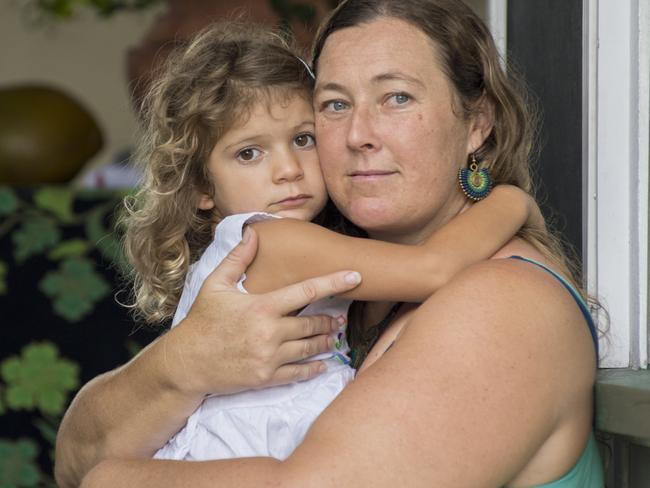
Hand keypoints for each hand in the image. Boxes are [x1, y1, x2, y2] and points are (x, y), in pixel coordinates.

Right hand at [163, 227, 361, 396]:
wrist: (186, 363)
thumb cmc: (201, 321)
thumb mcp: (215, 285)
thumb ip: (237, 259)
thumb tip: (252, 233)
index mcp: (262, 306)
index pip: (307, 291)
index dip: (334, 282)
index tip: (355, 276)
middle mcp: (270, 332)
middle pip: (313, 324)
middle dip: (330, 320)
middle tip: (341, 318)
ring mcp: (270, 357)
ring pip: (309, 348)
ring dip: (326, 342)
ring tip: (334, 336)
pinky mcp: (266, 378)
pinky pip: (299, 373)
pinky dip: (314, 368)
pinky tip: (323, 364)